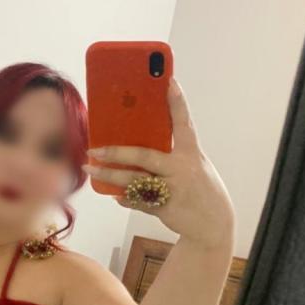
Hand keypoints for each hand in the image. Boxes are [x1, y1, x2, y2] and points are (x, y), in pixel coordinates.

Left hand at [82, 77, 234, 249]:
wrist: (214, 224)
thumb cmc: (201, 189)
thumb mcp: (195, 165)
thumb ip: (174, 153)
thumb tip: (144, 140)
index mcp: (191, 153)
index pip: (183, 122)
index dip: (176, 101)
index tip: (169, 80)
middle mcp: (182, 168)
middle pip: (144, 155)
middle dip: (116, 152)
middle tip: (95, 148)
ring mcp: (172, 189)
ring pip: (134, 180)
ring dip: (109, 174)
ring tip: (90, 168)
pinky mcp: (165, 208)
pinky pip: (137, 201)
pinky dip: (125, 197)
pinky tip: (114, 194)